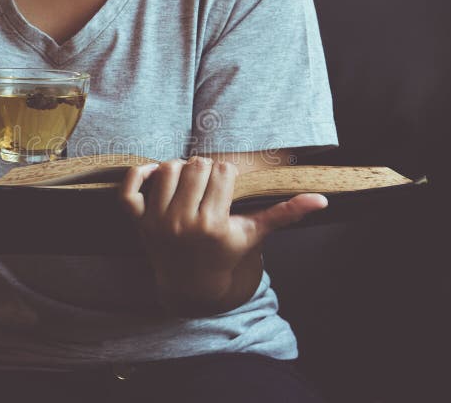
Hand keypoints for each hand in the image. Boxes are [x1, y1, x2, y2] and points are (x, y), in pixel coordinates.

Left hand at [120, 156, 328, 307]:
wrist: (191, 284)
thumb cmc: (225, 253)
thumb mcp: (253, 235)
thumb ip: (285, 214)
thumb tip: (321, 200)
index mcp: (214, 225)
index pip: (223, 171)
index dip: (227, 173)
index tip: (228, 185)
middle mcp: (183, 223)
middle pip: (196, 166)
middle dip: (206, 169)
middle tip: (209, 183)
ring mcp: (156, 222)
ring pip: (168, 169)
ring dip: (179, 168)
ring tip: (188, 180)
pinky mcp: (137, 222)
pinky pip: (129, 188)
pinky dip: (139, 174)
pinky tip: (155, 173)